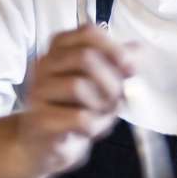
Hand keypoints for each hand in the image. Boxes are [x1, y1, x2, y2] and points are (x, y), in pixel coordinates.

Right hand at [16, 26, 134, 175]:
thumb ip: (118, 64)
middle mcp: (44, 64)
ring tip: (102, 115)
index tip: (131, 69)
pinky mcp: (39, 119)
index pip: (88, 33)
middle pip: (85, 58)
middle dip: (111, 81)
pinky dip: (94, 126)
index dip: (115, 49)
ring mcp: (38, 91)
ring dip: (101, 105)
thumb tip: (138, 50)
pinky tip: (90, 130)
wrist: (48, 144)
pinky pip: (77, 118)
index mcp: (60, 48)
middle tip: (117, 98)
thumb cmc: (76, 107)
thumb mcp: (101, 82)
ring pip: (78, 86)